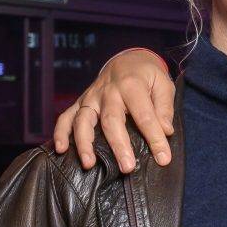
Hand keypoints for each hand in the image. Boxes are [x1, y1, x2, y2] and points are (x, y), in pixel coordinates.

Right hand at [54, 48, 177, 173]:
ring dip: (84, 143)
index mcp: (132, 85)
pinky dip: (61, 133)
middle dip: (119, 145)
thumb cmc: (148, 76)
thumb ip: (165, 107)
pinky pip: (66, 117)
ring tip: (89, 164)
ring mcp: (91, 98)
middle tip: (127, 167)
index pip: (145, 116)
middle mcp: (108, 92)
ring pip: (84, 120)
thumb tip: (165, 130)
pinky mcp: (81, 103)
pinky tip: (60, 150)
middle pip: (111, 120)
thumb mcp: (163, 84)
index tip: (163, 158)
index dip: (155, 138)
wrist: (127, 60)